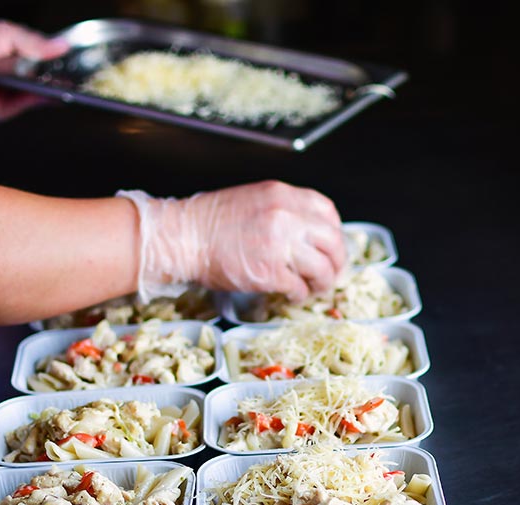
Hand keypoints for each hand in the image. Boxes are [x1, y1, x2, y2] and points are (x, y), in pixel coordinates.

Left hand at [0, 20, 67, 120]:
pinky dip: (40, 101)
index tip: (77, 65)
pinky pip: (26, 106)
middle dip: (60, 80)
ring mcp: (7, 94)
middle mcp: (10, 76)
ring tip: (71, 86)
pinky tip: (53, 95)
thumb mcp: (7, 34)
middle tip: (78, 78)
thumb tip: (62, 46)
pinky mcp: (1, 110)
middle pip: (43, 82)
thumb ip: (35, 42)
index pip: (41, 62)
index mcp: (12, 56)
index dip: (59, 65)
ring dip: (54, 92)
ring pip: (37, 96)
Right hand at [120, 181, 345, 301]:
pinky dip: (299, 294)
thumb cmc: (210, 223)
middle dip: (337, 262)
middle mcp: (287, 216)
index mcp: (283, 196)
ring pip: (321, 268)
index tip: (330, 245)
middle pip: (333, 241)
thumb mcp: (253, 201)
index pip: (327, 211)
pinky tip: (292, 294)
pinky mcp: (270, 272)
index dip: (333, 232)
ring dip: (322, 282)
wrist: (183, 238)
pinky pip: (299, 287)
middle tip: (330, 273)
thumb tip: (308, 234)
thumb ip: (284, 212)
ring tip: (314, 287)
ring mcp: (280, 245)